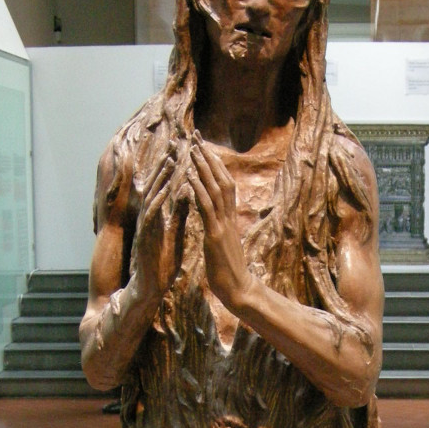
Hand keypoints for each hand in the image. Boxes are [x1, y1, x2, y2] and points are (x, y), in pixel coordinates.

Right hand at [131, 145, 189, 298]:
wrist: (150, 286)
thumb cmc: (160, 263)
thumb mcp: (174, 233)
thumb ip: (179, 214)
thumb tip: (188, 194)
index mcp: (159, 216)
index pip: (166, 188)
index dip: (174, 170)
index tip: (183, 152)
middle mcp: (150, 218)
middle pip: (157, 186)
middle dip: (166, 165)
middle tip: (174, 145)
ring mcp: (146, 227)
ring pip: (152, 196)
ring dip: (161, 179)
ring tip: (170, 160)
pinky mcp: (145, 238)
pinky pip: (151, 217)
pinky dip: (158, 203)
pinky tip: (164, 191)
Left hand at [188, 133, 250, 311]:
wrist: (239, 291)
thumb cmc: (229, 273)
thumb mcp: (223, 245)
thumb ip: (220, 229)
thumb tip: (214, 219)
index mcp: (230, 220)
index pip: (224, 185)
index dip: (214, 165)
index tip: (204, 148)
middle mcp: (228, 218)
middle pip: (222, 179)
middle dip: (209, 156)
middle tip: (197, 136)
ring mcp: (223, 226)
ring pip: (215, 188)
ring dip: (203, 167)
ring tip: (192, 147)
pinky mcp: (215, 236)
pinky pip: (206, 208)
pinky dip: (198, 189)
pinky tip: (190, 175)